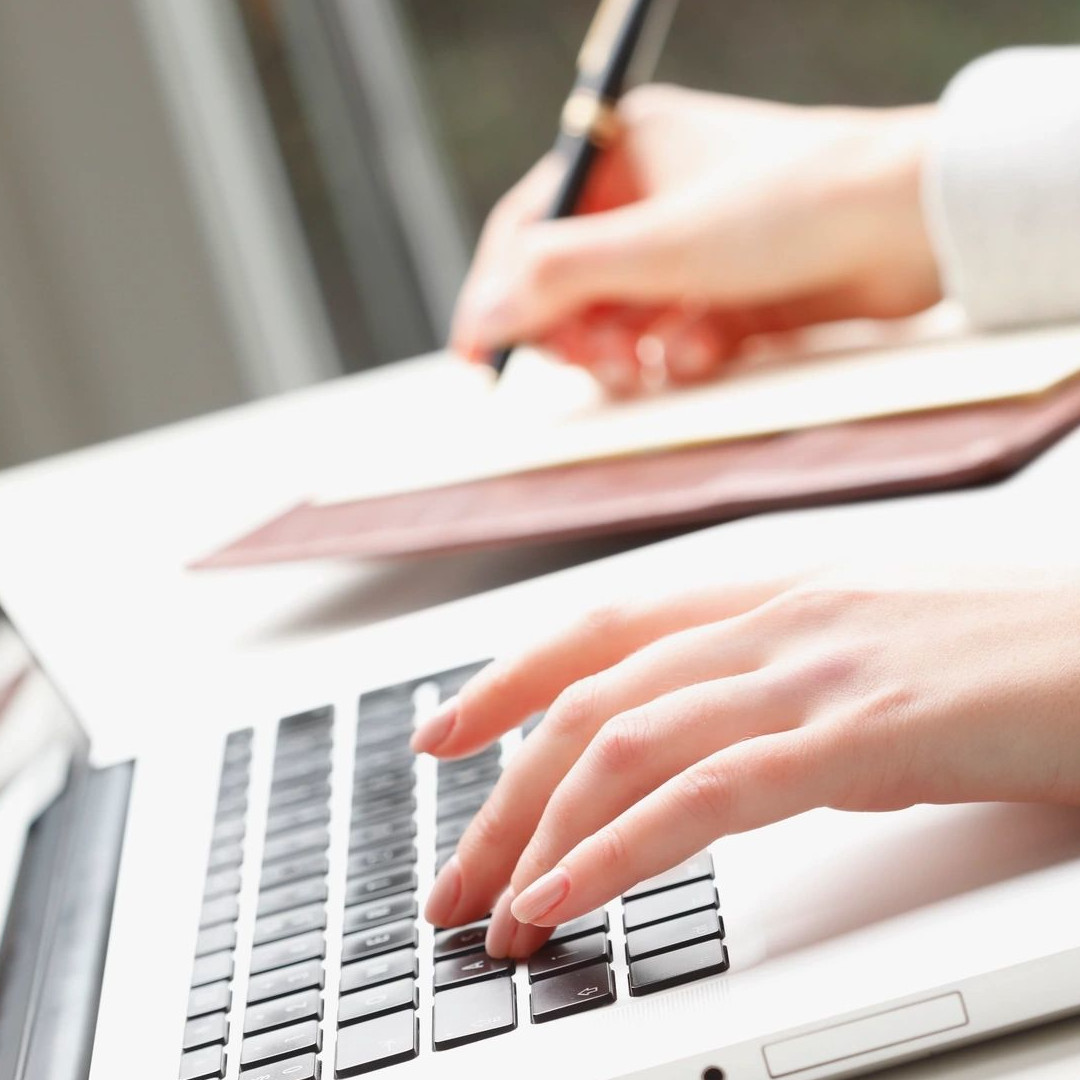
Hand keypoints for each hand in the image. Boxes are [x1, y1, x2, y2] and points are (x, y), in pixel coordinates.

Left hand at [415, 569, 1079, 956]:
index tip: (444, 735)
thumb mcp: (867, 662)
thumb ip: (777, 693)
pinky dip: (618, 852)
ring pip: (626, 742)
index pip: (602, 628)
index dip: (509, 679)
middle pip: (589, 697)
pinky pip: (708, 796)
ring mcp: (818, 670)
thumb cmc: (1015, 659)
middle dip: (500, 795)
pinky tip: (568, 899)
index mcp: (774, 595)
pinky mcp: (869, 733)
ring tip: (496, 913)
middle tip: (450, 873)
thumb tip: (707, 757)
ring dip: (541, 835)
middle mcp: (777, 619)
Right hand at [451, 85, 941, 393]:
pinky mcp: (727, 295)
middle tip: (597, 364)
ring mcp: (692, 251)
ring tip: (656, 363)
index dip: (498, 293)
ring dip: (629, 351)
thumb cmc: (792, 204)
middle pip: (570, 284)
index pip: (529, 228)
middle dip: (577, 333)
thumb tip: (485, 315)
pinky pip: (672, 338)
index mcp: (625, 155)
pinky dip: (681, 354)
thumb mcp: (661, 242)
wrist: (914, 227)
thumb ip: (561, 277)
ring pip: (620, 321)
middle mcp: (652, 200)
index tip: (480, 356)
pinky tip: (711, 350)